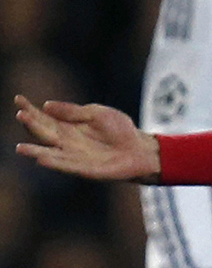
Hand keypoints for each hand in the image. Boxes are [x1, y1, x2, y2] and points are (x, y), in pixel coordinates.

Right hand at [14, 95, 160, 182]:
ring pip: (49, 153)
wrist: (137, 148)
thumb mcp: (97, 114)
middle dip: (32, 124)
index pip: (46, 116)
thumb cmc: (118, 129)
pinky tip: (41, 159)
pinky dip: (53, 162)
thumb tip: (46, 105)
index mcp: (69, 125)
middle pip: (44, 132)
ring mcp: (73, 155)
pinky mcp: (82, 168)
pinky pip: (65, 165)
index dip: (32, 109)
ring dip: (34, 151)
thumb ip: (73, 111)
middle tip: (20, 113)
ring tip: (19, 147)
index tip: (18, 99)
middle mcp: (66, 141)